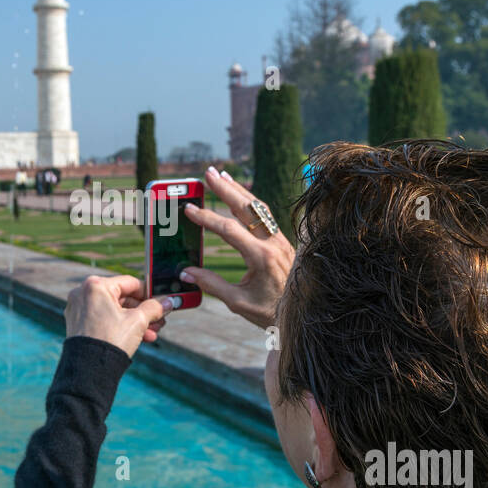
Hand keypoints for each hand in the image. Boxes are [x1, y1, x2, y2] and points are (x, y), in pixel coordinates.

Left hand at [64, 274, 176, 357]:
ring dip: (135, 321)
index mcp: (95, 285)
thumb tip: (168, 302)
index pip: (130, 283)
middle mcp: (83, 293)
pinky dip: (121, 326)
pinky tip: (140, 337)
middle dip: (143, 311)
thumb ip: (154, 307)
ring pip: (115, 310)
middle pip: (122, 297)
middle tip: (159, 319)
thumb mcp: (138, 321)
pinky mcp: (78, 324)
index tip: (161, 301)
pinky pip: (105, 319)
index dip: (149, 293)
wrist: (90, 371)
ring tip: (152, 331)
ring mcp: (79, 309)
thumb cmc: (111, 341)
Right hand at [178, 166, 295, 329]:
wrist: (302, 314)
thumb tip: (186, 272)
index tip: (189, 209)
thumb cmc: (269, 311)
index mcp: (260, 257)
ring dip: (239, 190)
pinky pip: (265, 215)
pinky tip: (240, 195)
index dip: (207, 218)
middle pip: (246, 208)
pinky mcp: (282, 241)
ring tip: (222, 176)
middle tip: (208, 174)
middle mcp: (273, 243)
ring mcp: (280, 240)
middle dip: (225, 189)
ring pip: (258, 207)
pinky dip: (250, 202)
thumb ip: (211, 284)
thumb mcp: (237, 302)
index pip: (229, 229)